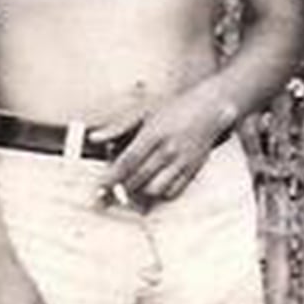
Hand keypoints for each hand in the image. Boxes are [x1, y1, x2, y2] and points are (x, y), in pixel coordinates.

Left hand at [97, 91, 236, 208]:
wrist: (210, 108)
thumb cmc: (175, 108)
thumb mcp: (143, 111)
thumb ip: (118, 127)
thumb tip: (94, 137)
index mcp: (153, 134)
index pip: (127, 162)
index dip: (111, 178)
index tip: (100, 189)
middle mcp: (168, 150)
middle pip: (139, 179)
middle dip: (121, 190)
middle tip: (109, 195)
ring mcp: (182, 161)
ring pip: (155, 189)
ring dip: (140, 193)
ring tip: (130, 191)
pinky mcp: (193, 170)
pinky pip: (174, 191)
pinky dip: (159, 195)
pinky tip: (151, 189)